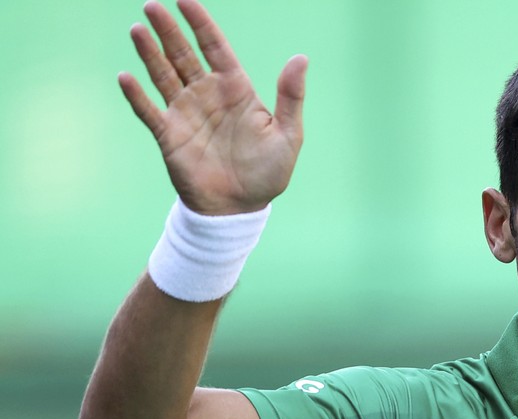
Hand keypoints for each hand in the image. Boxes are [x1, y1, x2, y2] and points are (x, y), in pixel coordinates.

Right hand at [120, 0, 306, 214]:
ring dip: (150, 53)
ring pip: (163, 75)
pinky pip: (149, 111)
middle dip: (168, 30)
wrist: (241, 207)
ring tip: (138, 30)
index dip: (201, 23)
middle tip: (152, 5)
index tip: (185, 0)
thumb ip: (291, 96)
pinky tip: (126, 77)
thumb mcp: (287, 134)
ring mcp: (185, 113)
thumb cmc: (267, 172)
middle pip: (183, 54)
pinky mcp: (169, 135)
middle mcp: (207, 94)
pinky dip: (137, 96)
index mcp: (235, 89)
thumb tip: (300, 59)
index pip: (215, 47)